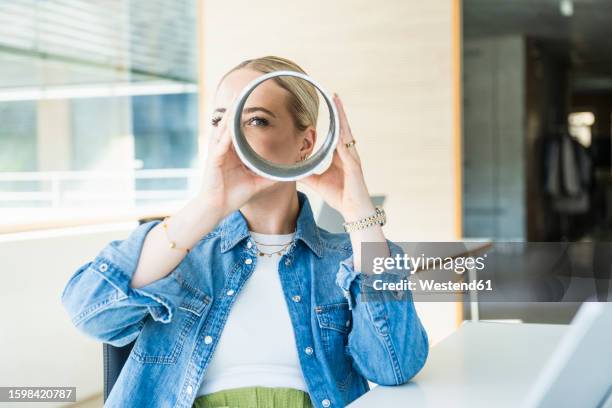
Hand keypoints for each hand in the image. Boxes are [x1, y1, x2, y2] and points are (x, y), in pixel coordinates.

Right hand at [197, 105, 276, 218]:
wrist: (217, 209)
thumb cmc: (232, 197)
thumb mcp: (256, 184)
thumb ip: (268, 178)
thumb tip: (284, 175)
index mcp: (231, 154)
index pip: (236, 131)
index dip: (241, 116)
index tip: (248, 103)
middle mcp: (223, 150)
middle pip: (229, 124)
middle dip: (234, 108)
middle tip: (241, 91)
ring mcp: (217, 154)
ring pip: (224, 129)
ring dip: (229, 114)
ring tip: (235, 99)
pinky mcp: (214, 160)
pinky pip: (221, 143)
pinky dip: (226, 133)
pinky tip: (230, 123)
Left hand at [301, 94, 375, 221]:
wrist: (352, 211)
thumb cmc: (339, 196)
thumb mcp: (316, 182)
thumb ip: (306, 174)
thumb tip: (292, 169)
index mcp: (341, 156)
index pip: (337, 133)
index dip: (335, 120)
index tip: (331, 105)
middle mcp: (348, 154)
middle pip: (344, 128)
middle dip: (340, 112)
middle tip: (335, 96)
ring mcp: (352, 158)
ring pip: (347, 132)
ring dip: (342, 117)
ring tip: (338, 102)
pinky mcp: (354, 165)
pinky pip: (347, 146)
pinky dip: (343, 134)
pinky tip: (339, 125)